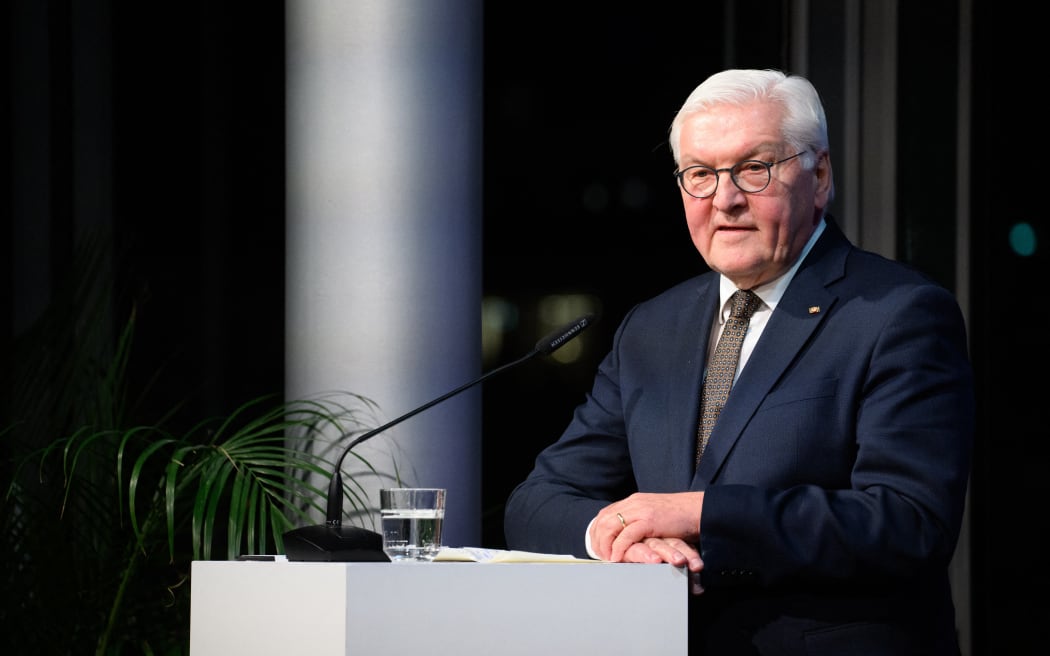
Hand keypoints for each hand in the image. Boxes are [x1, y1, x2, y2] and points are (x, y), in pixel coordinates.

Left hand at [589, 491, 704, 592]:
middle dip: (597, 539)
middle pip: (603, 519)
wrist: (698, 509)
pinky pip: (627, 535)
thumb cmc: (680, 516)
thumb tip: (630, 533)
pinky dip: (619, 548)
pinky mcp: (649, 520)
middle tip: (598, 555)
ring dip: (605, 544)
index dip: (597, 530)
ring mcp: (641, 510)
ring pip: (611, 526)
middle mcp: (634, 503)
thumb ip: (641, 520)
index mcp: (634, 501)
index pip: (606, 514)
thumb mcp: (654, 515)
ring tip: (606, 559)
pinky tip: (617, 558)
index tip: (596, 545)